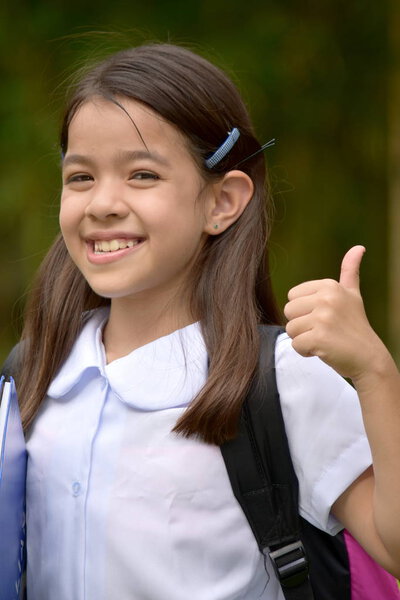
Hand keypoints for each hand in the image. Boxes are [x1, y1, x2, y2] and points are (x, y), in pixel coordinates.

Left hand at [284, 246, 386, 382]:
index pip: (292, 296)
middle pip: (288, 312)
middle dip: (301, 325)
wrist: (368, 357)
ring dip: (303, 339)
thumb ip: (350, 271)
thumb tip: (359, 247)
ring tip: (325, 339)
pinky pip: (296, 345)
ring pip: (290, 329)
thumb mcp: (352, 295)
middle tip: (324, 330)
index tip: (324, 317)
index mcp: (329, 285)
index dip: (304, 311)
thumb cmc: (355, 326)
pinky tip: (324, 350)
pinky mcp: (319, 337)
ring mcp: (323, 318)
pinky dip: (306, 351)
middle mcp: (327, 298)